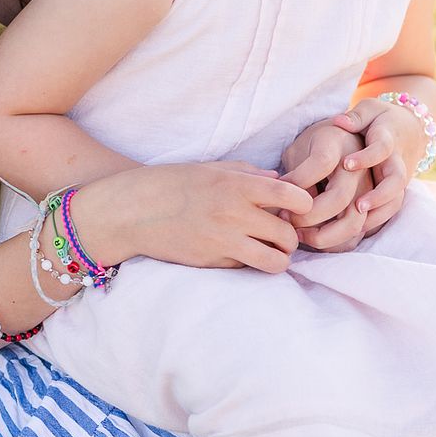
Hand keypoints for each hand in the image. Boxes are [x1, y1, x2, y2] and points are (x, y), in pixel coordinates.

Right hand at [77, 162, 313, 273]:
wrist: (132, 211)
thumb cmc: (171, 183)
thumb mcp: (210, 168)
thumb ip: (249, 173)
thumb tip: (281, 181)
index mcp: (236, 185)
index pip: (293, 197)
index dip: (303, 204)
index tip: (297, 207)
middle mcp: (234, 214)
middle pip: (288, 235)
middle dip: (290, 237)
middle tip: (280, 233)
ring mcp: (224, 242)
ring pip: (275, 262)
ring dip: (277, 258)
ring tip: (268, 250)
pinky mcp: (213, 263)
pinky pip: (247, 268)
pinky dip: (249, 263)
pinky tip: (237, 252)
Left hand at [279, 119, 367, 252]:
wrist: (343, 144)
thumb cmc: (312, 149)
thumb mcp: (298, 150)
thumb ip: (297, 174)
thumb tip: (292, 205)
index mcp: (335, 144)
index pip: (322, 163)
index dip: (301, 179)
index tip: (281, 190)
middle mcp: (359, 166)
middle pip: (339, 198)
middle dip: (308, 216)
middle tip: (286, 218)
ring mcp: (370, 188)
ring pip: (354, 222)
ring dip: (323, 236)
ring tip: (298, 233)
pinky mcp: (373, 208)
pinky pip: (359, 234)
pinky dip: (336, 243)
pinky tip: (313, 238)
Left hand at [330, 98, 423, 234]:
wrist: (411, 129)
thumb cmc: (381, 118)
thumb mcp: (370, 109)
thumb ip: (356, 116)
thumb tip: (340, 121)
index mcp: (389, 138)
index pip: (382, 147)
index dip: (367, 157)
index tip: (346, 164)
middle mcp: (397, 161)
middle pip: (397, 181)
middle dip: (379, 194)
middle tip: (358, 205)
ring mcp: (400, 178)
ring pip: (396, 200)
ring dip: (377, 213)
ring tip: (355, 225)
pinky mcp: (397, 191)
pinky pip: (391, 209)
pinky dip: (377, 220)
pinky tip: (354, 231)